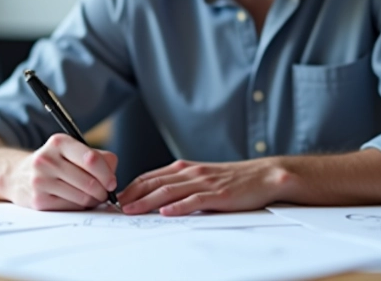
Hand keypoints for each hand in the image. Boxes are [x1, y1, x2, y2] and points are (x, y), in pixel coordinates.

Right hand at [0, 133, 118, 210]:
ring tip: (91, 196)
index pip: (91, 159)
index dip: (107, 174)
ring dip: (93, 200)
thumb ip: (99, 157)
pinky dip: (80, 207)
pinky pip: (71, 208)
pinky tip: (77, 201)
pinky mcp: (38, 200)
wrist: (18, 176)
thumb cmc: (54, 163)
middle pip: (89, 182)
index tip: (112, 182)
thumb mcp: (73, 151)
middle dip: (103, 191)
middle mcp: (47, 159)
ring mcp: (41, 180)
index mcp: (59, 142)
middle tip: (104, 193)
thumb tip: (111, 174)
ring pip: (82, 197)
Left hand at [117, 158, 291, 215]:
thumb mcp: (202, 177)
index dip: (132, 186)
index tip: (117, 197)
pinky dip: (178, 206)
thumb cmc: (233, 179)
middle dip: (133, 194)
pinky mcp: (218, 195)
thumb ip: (182, 184)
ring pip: (169, 191)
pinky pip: (194, 201)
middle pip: (155, 183)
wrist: (263, 175)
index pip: (151, 176)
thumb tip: (157, 197)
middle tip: (117, 206)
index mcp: (185, 168)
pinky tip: (166, 212)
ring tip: (132, 210)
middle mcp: (191, 173)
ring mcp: (204, 183)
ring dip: (148, 201)